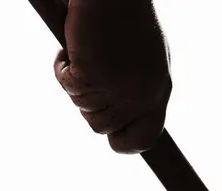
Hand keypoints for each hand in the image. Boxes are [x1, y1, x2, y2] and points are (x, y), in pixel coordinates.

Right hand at [53, 0, 171, 153]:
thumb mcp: (140, 61)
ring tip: (83, 50)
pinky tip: (71, 46)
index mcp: (159, 90)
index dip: (124, 143)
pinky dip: (62, 66)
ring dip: (75, 81)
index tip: (111, 137)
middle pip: (102, 127)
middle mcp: (143, 94)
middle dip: (88, 103)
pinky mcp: (94, 75)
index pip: (145, 138)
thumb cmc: (125, 17)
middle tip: (88, 71)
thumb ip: (132, 92)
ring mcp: (119, 88)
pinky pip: (68, 85)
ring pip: (82, 107)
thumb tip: (113, 125)